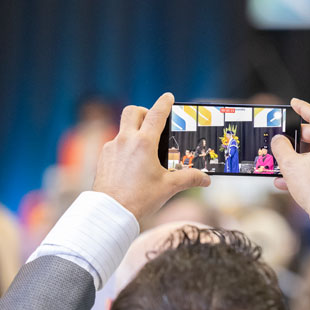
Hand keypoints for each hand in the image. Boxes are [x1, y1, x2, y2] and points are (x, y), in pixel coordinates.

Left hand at [93, 93, 210, 219]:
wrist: (110, 213)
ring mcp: (111, 148)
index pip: (156, 114)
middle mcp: (125, 141)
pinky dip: (125, 147)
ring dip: (134, 131)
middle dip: (144, 111)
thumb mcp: (169, 187)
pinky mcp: (103, 158)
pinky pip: (115, 145)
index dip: (164, 103)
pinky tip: (132, 164)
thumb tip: (206, 179)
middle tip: (153, 121)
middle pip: (133, 112)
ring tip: (145, 149)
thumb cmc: (140, 199)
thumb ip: (189, 178)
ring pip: (123, 129)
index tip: (169, 97)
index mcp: (144, 143)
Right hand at [271, 98, 309, 248]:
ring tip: (282, 164)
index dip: (303, 108)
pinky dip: (307, 170)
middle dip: (299, 138)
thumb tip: (279, 140)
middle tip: (284, 138)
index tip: (294, 103)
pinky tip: (286, 182)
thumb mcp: (290, 165)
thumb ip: (281, 148)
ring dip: (299, 158)